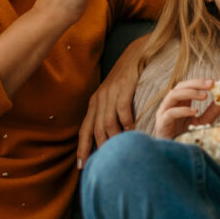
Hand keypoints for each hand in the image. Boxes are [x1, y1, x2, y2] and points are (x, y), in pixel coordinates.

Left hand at [77, 32, 149, 167]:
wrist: (137, 53)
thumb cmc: (127, 77)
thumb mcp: (113, 95)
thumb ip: (109, 113)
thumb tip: (112, 136)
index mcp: (94, 103)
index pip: (84, 129)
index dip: (81, 148)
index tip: (82, 166)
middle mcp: (99, 98)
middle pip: (95, 129)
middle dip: (98, 148)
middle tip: (105, 164)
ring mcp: (111, 92)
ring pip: (106, 121)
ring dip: (113, 137)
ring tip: (120, 149)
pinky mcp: (124, 86)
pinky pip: (122, 108)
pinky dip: (125, 121)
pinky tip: (132, 129)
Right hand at [154, 79, 219, 139]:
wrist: (175, 153)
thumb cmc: (186, 136)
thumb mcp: (203, 121)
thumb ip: (213, 110)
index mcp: (179, 102)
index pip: (188, 86)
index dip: (200, 82)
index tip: (214, 82)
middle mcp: (170, 104)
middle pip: (180, 86)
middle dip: (196, 84)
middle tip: (211, 85)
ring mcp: (164, 113)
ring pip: (173, 95)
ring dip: (189, 93)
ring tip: (204, 96)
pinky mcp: (161, 124)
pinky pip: (170, 113)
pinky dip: (182, 110)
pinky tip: (194, 111)